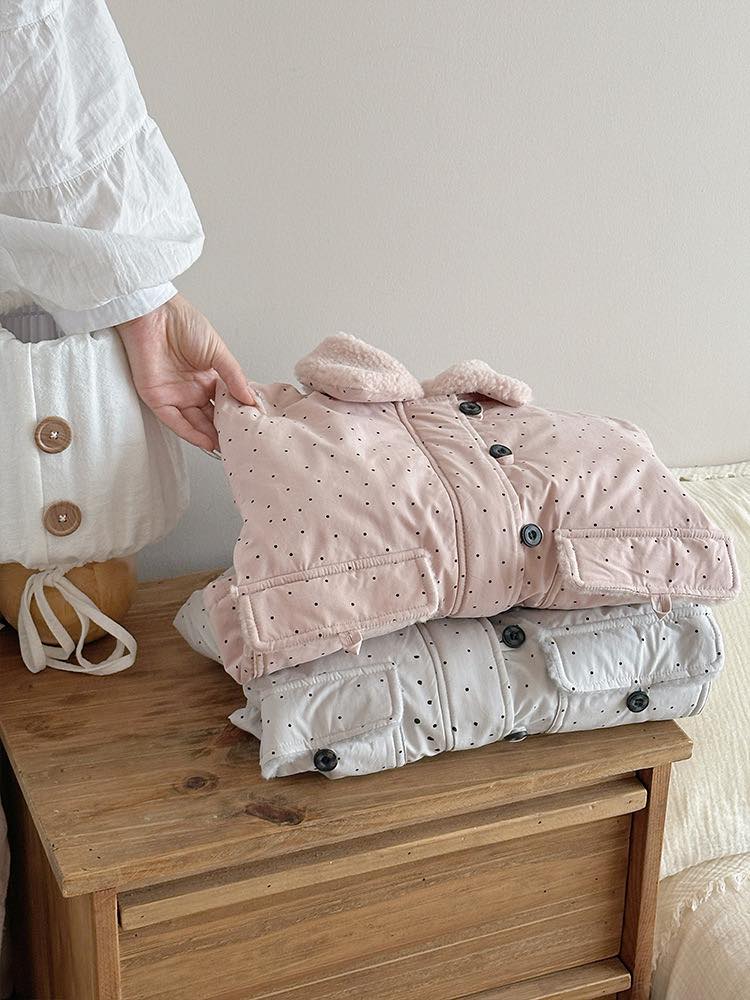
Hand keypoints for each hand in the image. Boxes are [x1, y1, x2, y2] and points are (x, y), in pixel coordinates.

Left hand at [116, 293, 254, 450]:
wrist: (153, 314)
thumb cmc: (183, 323)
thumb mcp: (219, 351)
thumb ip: (234, 377)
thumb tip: (251, 399)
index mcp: (208, 377)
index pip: (225, 402)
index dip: (237, 415)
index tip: (251, 426)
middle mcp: (192, 388)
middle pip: (211, 416)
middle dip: (224, 431)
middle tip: (240, 443)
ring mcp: (175, 395)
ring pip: (195, 423)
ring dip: (209, 437)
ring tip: (226, 448)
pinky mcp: (157, 399)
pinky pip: (175, 421)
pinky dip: (190, 433)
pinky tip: (206, 442)